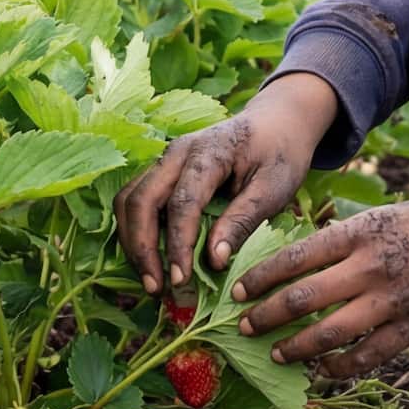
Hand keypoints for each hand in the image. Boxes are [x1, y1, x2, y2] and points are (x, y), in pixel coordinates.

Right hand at [117, 73, 339, 292]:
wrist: (277, 121)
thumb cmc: (279, 153)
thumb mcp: (274, 187)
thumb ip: (242, 220)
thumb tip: (213, 260)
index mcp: (208, 152)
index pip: (181, 203)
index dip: (178, 245)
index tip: (181, 280)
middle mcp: (177, 152)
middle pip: (140, 200)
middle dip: (142, 248)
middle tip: (157, 288)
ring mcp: (165, 159)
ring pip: (129, 201)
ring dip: (133, 242)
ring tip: (151, 280)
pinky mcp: (162, 171)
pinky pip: (136, 200)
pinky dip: (136, 232)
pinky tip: (151, 260)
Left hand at [231, 192, 408, 377]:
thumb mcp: (392, 213)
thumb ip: (352, 236)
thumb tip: (305, 258)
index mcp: (364, 231)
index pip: (297, 255)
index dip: (262, 276)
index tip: (237, 289)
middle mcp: (373, 266)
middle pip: (304, 297)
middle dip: (267, 315)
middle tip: (243, 327)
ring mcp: (394, 301)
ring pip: (330, 333)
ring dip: (296, 347)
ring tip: (276, 354)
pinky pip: (368, 355)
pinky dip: (340, 366)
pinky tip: (324, 369)